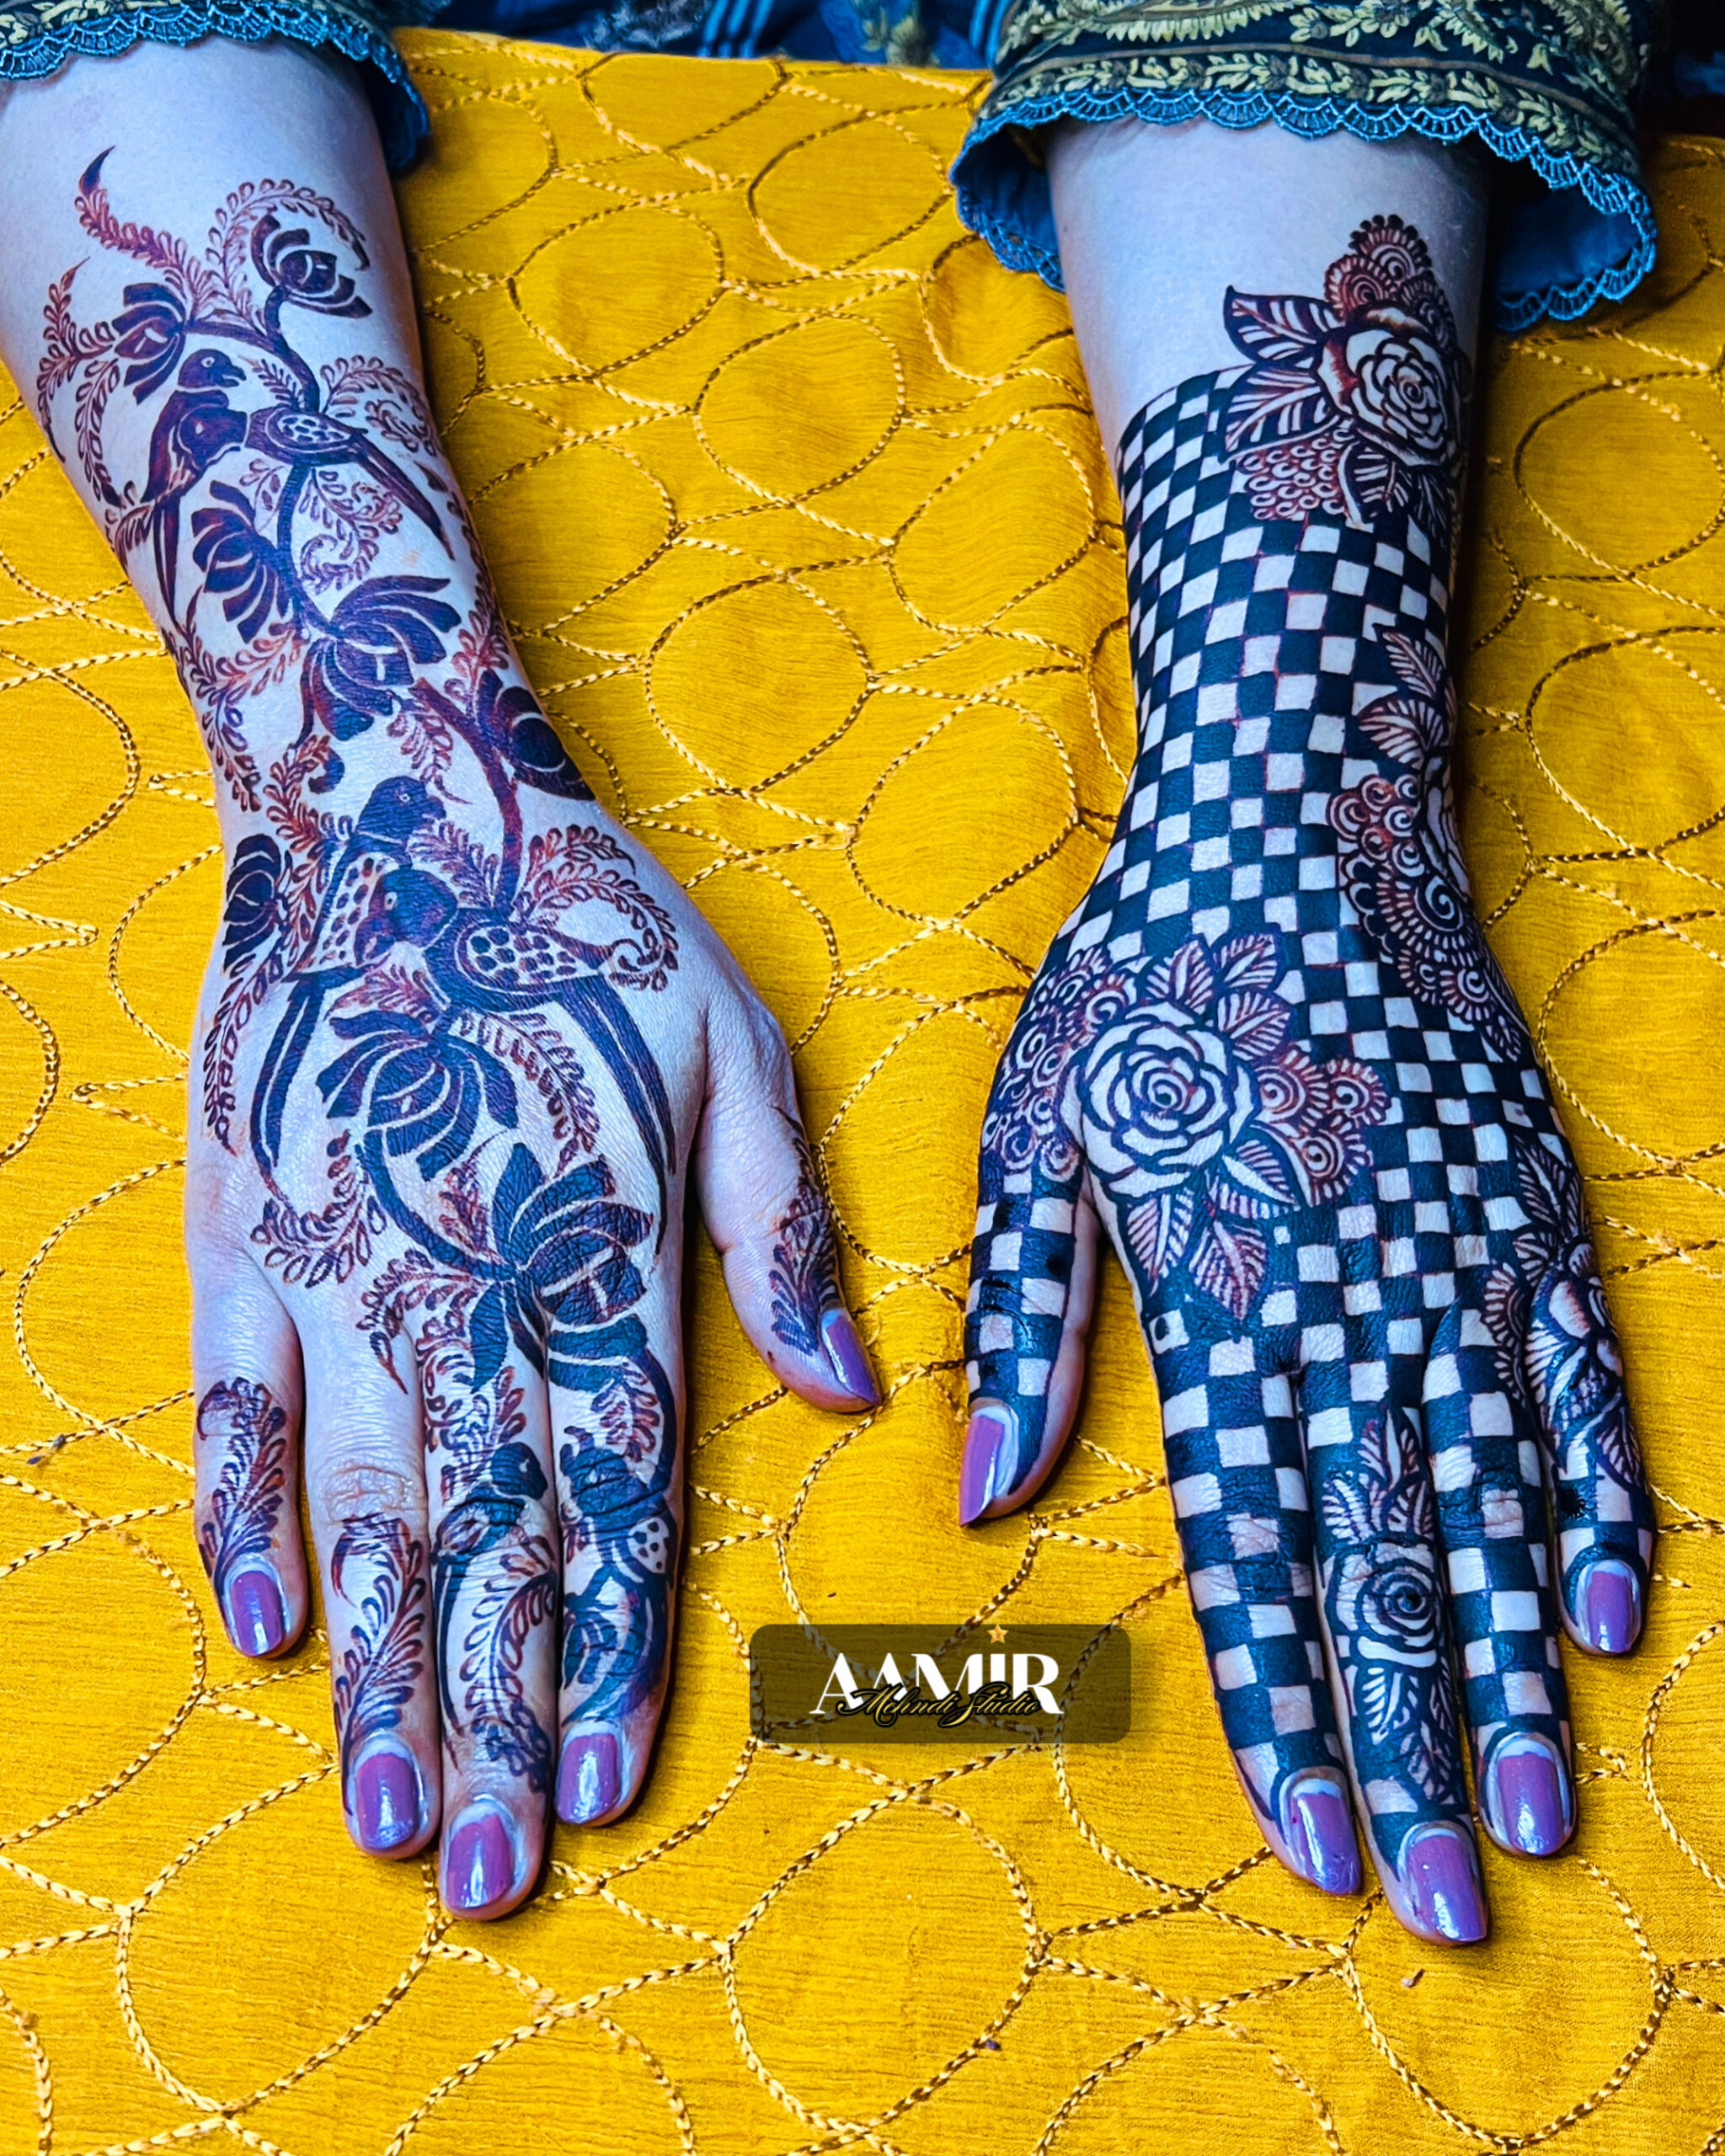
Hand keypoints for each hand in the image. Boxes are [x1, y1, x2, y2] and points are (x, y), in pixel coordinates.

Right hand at [188, 739, 873, 1914]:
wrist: (396, 807)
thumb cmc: (591, 933)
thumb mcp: (738, 1054)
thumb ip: (784, 1234)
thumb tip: (852, 1397)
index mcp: (606, 1255)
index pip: (618, 1496)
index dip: (614, 1647)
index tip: (606, 1782)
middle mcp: (473, 1287)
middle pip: (491, 1542)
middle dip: (497, 1716)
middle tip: (490, 1871)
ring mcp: (342, 1269)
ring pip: (370, 1510)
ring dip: (382, 1670)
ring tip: (388, 1813)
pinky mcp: (244, 1234)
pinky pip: (237, 1407)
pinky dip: (248, 1522)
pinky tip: (267, 1635)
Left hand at [958, 214, 1654, 1945]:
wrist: (1293, 841)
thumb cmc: (1143, 991)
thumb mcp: (1033, 1138)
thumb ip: (1023, 1324)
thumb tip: (976, 1494)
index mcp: (1219, 1309)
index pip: (1254, 1553)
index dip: (1283, 1710)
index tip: (1311, 1842)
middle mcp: (1349, 1316)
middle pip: (1388, 1570)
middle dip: (1411, 1748)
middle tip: (1443, 1900)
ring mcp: (1458, 1274)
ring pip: (1496, 1510)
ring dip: (1514, 1675)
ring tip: (1535, 1810)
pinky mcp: (1533, 1223)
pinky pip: (1583, 1392)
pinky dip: (1601, 1508)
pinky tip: (1612, 1615)